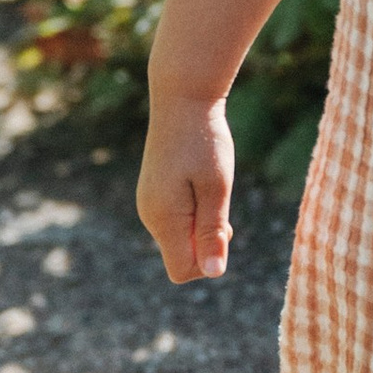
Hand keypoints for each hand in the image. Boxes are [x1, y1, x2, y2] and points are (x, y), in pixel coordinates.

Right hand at [136, 90, 234, 285]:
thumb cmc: (205, 142)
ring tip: (211, 189)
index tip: (222, 226)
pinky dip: (194, 213)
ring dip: (202, 225)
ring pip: (181, 239)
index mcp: (163, 218)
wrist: (182, 99)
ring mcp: (149, 205)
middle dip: (206, 243)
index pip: (182, 270)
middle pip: (181, 258)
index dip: (207, 261)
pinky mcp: (155, 194)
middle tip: (220, 203)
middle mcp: (150, 216)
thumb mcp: (217, 188)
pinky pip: (177, 221)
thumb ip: (212, 231)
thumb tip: (213, 273)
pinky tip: (201, 184)